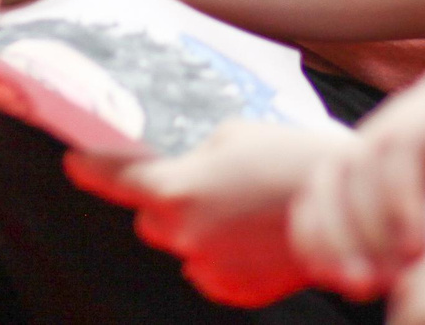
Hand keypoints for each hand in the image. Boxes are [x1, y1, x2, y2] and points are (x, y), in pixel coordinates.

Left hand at [68, 122, 353, 307]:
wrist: (349, 203)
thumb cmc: (291, 156)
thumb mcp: (233, 133)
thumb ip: (194, 156)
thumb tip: (186, 169)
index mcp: (177, 191)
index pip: (117, 179)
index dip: (92, 167)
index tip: (75, 160)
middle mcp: (184, 236)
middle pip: (151, 218)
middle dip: (165, 199)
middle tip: (204, 177)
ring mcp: (210, 268)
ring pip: (184, 243)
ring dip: (199, 225)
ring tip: (244, 203)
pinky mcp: (236, 290)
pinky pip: (213, 267)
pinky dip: (225, 250)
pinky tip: (257, 230)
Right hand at [292, 68, 424, 299]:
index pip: (402, 139)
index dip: (399, 198)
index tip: (419, 251)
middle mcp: (416, 102)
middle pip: (361, 155)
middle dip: (368, 223)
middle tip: (393, 276)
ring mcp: (393, 127)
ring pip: (337, 173)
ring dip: (342, 232)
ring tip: (369, 284)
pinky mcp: (380, 158)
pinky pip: (332, 190)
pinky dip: (328, 233)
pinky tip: (349, 275)